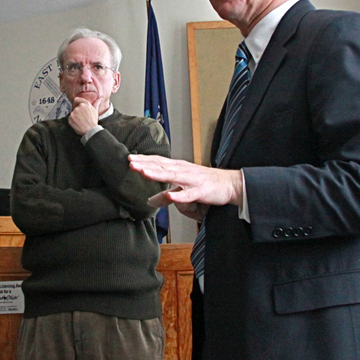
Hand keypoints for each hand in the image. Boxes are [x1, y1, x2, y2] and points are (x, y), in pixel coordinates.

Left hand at [68, 97, 102, 134]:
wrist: (90, 130)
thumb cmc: (93, 121)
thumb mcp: (95, 111)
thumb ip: (96, 103)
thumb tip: (100, 98)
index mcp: (86, 104)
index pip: (76, 99)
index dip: (76, 103)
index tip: (78, 106)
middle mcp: (79, 107)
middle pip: (75, 107)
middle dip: (77, 111)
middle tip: (82, 117)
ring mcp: (74, 112)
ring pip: (72, 113)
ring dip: (75, 116)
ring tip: (80, 121)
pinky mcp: (70, 118)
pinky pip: (70, 118)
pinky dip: (72, 120)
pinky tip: (77, 123)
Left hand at [128, 155, 242, 210]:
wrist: (230, 184)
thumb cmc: (206, 184)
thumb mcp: (183, 189)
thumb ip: (166, 194)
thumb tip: (149, 200)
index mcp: (179, 168)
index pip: (158, 162)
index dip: (144, 160)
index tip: (129, 158)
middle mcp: (184, 170)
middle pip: (162, 166)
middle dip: (146, 164)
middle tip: (130, 162)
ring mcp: (192, 180)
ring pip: (172, 176)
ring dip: (158, 174)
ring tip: (144, 172)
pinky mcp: (202, 191)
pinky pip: (189, 194)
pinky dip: (180, 195)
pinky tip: (171, 196)